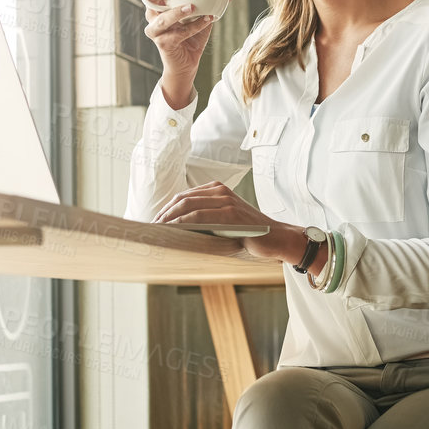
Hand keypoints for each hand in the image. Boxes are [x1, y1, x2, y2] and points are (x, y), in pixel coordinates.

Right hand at [141, 0, 239, 89]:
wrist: (188, 63)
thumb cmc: (192, 35)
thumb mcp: (204, 13)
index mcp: (159, 4)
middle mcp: (153, 16)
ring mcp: (156, 31)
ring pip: (162, 19)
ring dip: (176, 11)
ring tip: (192, 6)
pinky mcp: (163, 44)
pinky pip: (178, 34)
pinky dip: (193, 28)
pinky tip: (207, 20)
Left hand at [154, 181, 301, 261]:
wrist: (276, 238)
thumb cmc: (250, 233)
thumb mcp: (226, 220)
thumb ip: (208, 218)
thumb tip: (179, 228)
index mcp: (218, 190)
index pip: (184, 196)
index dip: (167, 209)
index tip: (155, 222)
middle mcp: (220, 191)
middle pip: (182, 199)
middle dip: (163, 213)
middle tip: (151, 228)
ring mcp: (226, 201)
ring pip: (187, 206)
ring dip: (169, 218)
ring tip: (158, 231)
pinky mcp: (230, 213)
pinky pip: (199, 216)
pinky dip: (182, 223)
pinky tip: (172, 231)